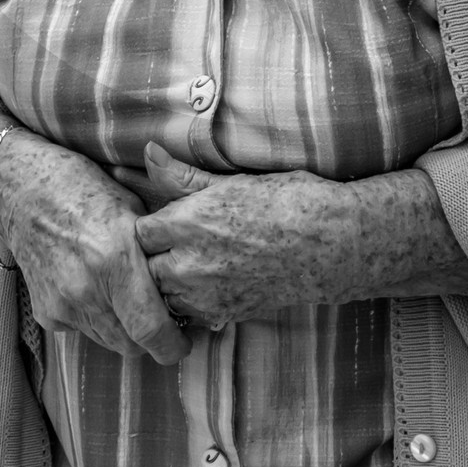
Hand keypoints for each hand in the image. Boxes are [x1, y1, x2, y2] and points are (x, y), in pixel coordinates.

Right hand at [0, 135, 190, 365]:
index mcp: (116, 259)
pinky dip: (95, 318)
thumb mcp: (132, 208)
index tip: (183, 342)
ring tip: (128, 297)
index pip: (150, 329)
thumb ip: (156, 251)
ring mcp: (63, 304)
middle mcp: (87, 289)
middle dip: (151, 340)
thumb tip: (184, 282)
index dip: (173, 346)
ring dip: (123, 329)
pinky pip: (83, 329)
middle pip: (131, 345)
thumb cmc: (86, 189)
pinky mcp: (46, 312)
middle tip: (162, 319)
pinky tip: (95, 287)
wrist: (24, 190)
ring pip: (107, 340)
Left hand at [131, 144, 365, 325]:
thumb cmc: (284, 201)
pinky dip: (192, 303)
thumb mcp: (230, 181)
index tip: (163, 222)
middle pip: (145, 268)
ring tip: (190, 265)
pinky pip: (189, 315)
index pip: (139, 233)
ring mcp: (205, 294)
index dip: (150, 227)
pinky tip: (210, 283)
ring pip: (163, 296)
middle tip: (172, 246)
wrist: (328, 243)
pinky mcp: (223, 315)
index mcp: (187, 222)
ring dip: (168, 284)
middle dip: (153, 259)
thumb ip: (181, 175)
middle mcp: (189, 262)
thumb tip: (148, 151)